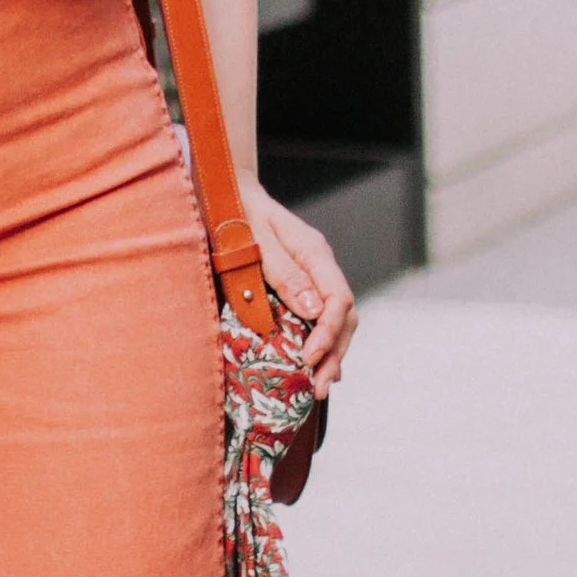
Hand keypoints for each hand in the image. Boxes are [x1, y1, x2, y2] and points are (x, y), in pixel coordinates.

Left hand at [242, 181, 356, 394]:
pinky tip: (318, 365)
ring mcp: (314, 274)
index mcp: (314, 252)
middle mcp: (320, 264)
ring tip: (320, 386)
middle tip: (319, 386)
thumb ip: (283, 273)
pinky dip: (323, 341)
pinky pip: (322, 315)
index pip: (338, 299)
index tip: (309, 357)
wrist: (231, 190)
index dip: (328, 333)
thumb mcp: (255, 239)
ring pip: (337, 319)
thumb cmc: (238, 211)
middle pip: (344, 315)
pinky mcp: (302, 283)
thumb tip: (313, 310)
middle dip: (335, 352)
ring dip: (332, 353)